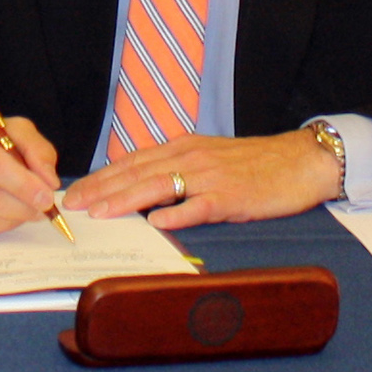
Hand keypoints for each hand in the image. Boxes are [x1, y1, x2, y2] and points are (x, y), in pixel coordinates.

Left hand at [62, 129, 343, 229]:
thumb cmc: (253, 165)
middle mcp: (190, 157)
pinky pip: (201, 205)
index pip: (131, 162)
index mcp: (181, 149)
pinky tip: (157, 222)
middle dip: (101, 189)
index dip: (101, 177)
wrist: (299, 161)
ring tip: (100, 212)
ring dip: (126, 199)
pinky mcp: (232, 196)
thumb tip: (144, 194)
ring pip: (160, 186)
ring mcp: (210, 176)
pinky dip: (178, 213)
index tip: (76, 191)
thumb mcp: (207, 160)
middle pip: (137, 172)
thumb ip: (176, 172)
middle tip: (73, 204)